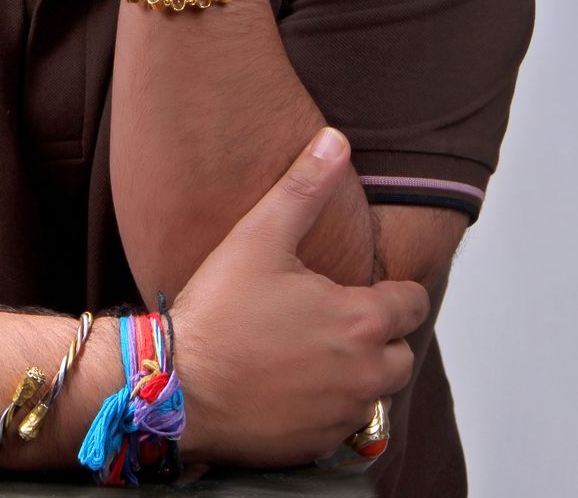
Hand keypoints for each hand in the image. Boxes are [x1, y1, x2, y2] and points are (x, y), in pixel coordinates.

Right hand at [173, 128, 428, 467]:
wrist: (176, 386)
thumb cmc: (218, 312)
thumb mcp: (259, 236)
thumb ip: (304, 186)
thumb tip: (335, 141)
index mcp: (358, 321)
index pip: (412, 304)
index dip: (395, 291)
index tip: (370, 287)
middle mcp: (361, 374)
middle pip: (403, 355)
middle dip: (381, 337)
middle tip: (340, 318)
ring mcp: (339, 415)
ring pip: (375, 394)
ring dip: (358, 374)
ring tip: (316, 350)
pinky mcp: (316, 446)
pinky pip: (342, 425)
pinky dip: (328, 406)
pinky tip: (292, 383)